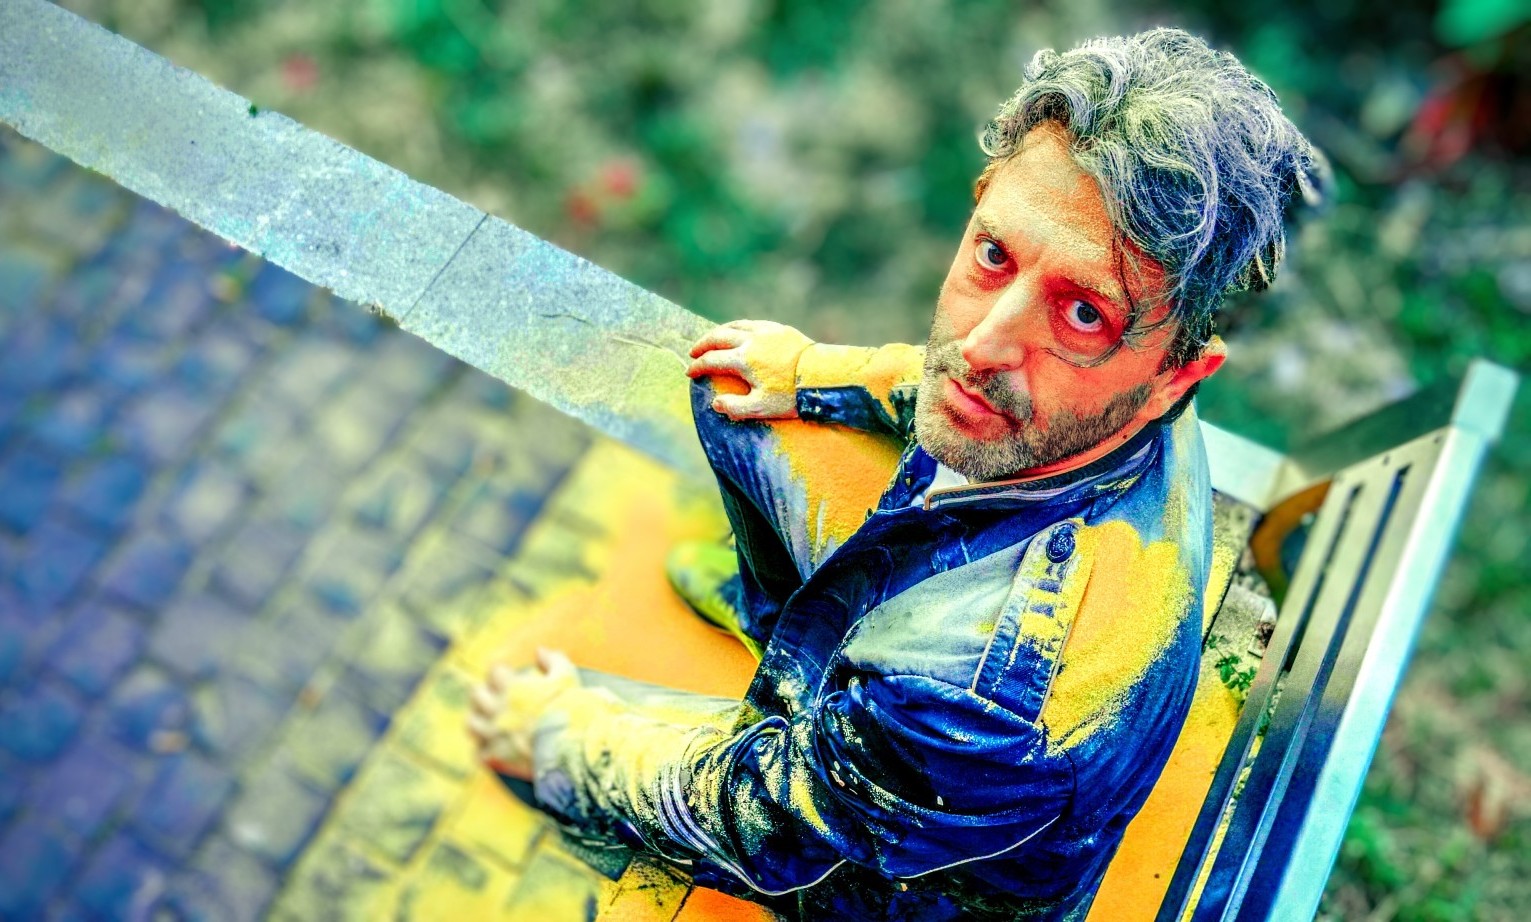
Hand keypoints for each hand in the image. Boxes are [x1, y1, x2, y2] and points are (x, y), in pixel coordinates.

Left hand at [467, 648, 580, 780]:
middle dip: (482, 693)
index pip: (494, 672)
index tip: (505, 675)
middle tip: (491, 696)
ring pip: (471, 723)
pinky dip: (485, 751)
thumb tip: (539, 650)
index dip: (499, 673)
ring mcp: (494, 733)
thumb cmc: (569, 708)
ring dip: (478, 720)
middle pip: (476, 695)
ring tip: (486, 721)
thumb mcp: (567, 677)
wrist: (569, 745)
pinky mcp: (496, 756)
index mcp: (512, 688)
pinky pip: (480, 753)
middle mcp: (497, 708)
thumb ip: (554, 660)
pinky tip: (492, 750)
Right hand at [686, 319, 813, 419]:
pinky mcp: (780, 329)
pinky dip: (739, 327)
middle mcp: (750, 341)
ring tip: (712, 339)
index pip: (712, 360)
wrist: (823, 375)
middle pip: (718, 337)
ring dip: (719, 332)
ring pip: (735, 326)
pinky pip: (753, 323)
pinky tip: (740, 331)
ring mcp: (766, 332)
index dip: (698, 367)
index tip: (690, 372)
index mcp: (743, 360)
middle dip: (703, 344)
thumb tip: (716, 403)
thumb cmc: (793, 394)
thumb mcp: (762, 408)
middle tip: (693, 352)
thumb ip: (735, 408)